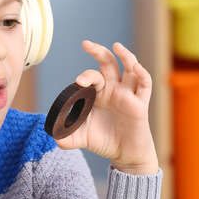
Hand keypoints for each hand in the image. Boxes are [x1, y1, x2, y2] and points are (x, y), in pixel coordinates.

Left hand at [55, 41, 158, 174]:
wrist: (124, 154)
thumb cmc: (104, 140)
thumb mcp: (81, 138)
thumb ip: (67, 137)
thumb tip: (54, 136)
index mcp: (98, 93)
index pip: (91, 76)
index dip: (85, 76)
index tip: (78, 82)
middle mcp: (113, 89)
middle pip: (108, 63)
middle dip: (98, 51)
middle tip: (86, 44)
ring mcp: (128, 95)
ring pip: (129, 68)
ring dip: (125, 55)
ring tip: (116, 46)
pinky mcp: (140, 104)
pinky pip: (144, 85)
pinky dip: (142, 74)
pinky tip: (136, 67)